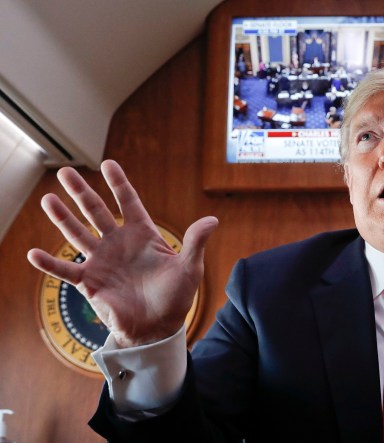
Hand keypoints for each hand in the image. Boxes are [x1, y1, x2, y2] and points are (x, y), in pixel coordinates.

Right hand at [27, 160, 218, 347]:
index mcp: (143, 235)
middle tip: (65, 171)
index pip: (128, 203)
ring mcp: (102, 261)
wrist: (159, 327)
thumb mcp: (189, 267)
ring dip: (62, 217)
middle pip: (97, 211)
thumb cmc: (176, 297)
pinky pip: (65, 270)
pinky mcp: (90, 282)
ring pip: (77, 233)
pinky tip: (33, 253)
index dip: (119, 184)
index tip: (108, 164)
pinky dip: (50, 263)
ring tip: (47, 199)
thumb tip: (212, 220)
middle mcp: (118, 243)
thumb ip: (195, 242)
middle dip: (82, 192)